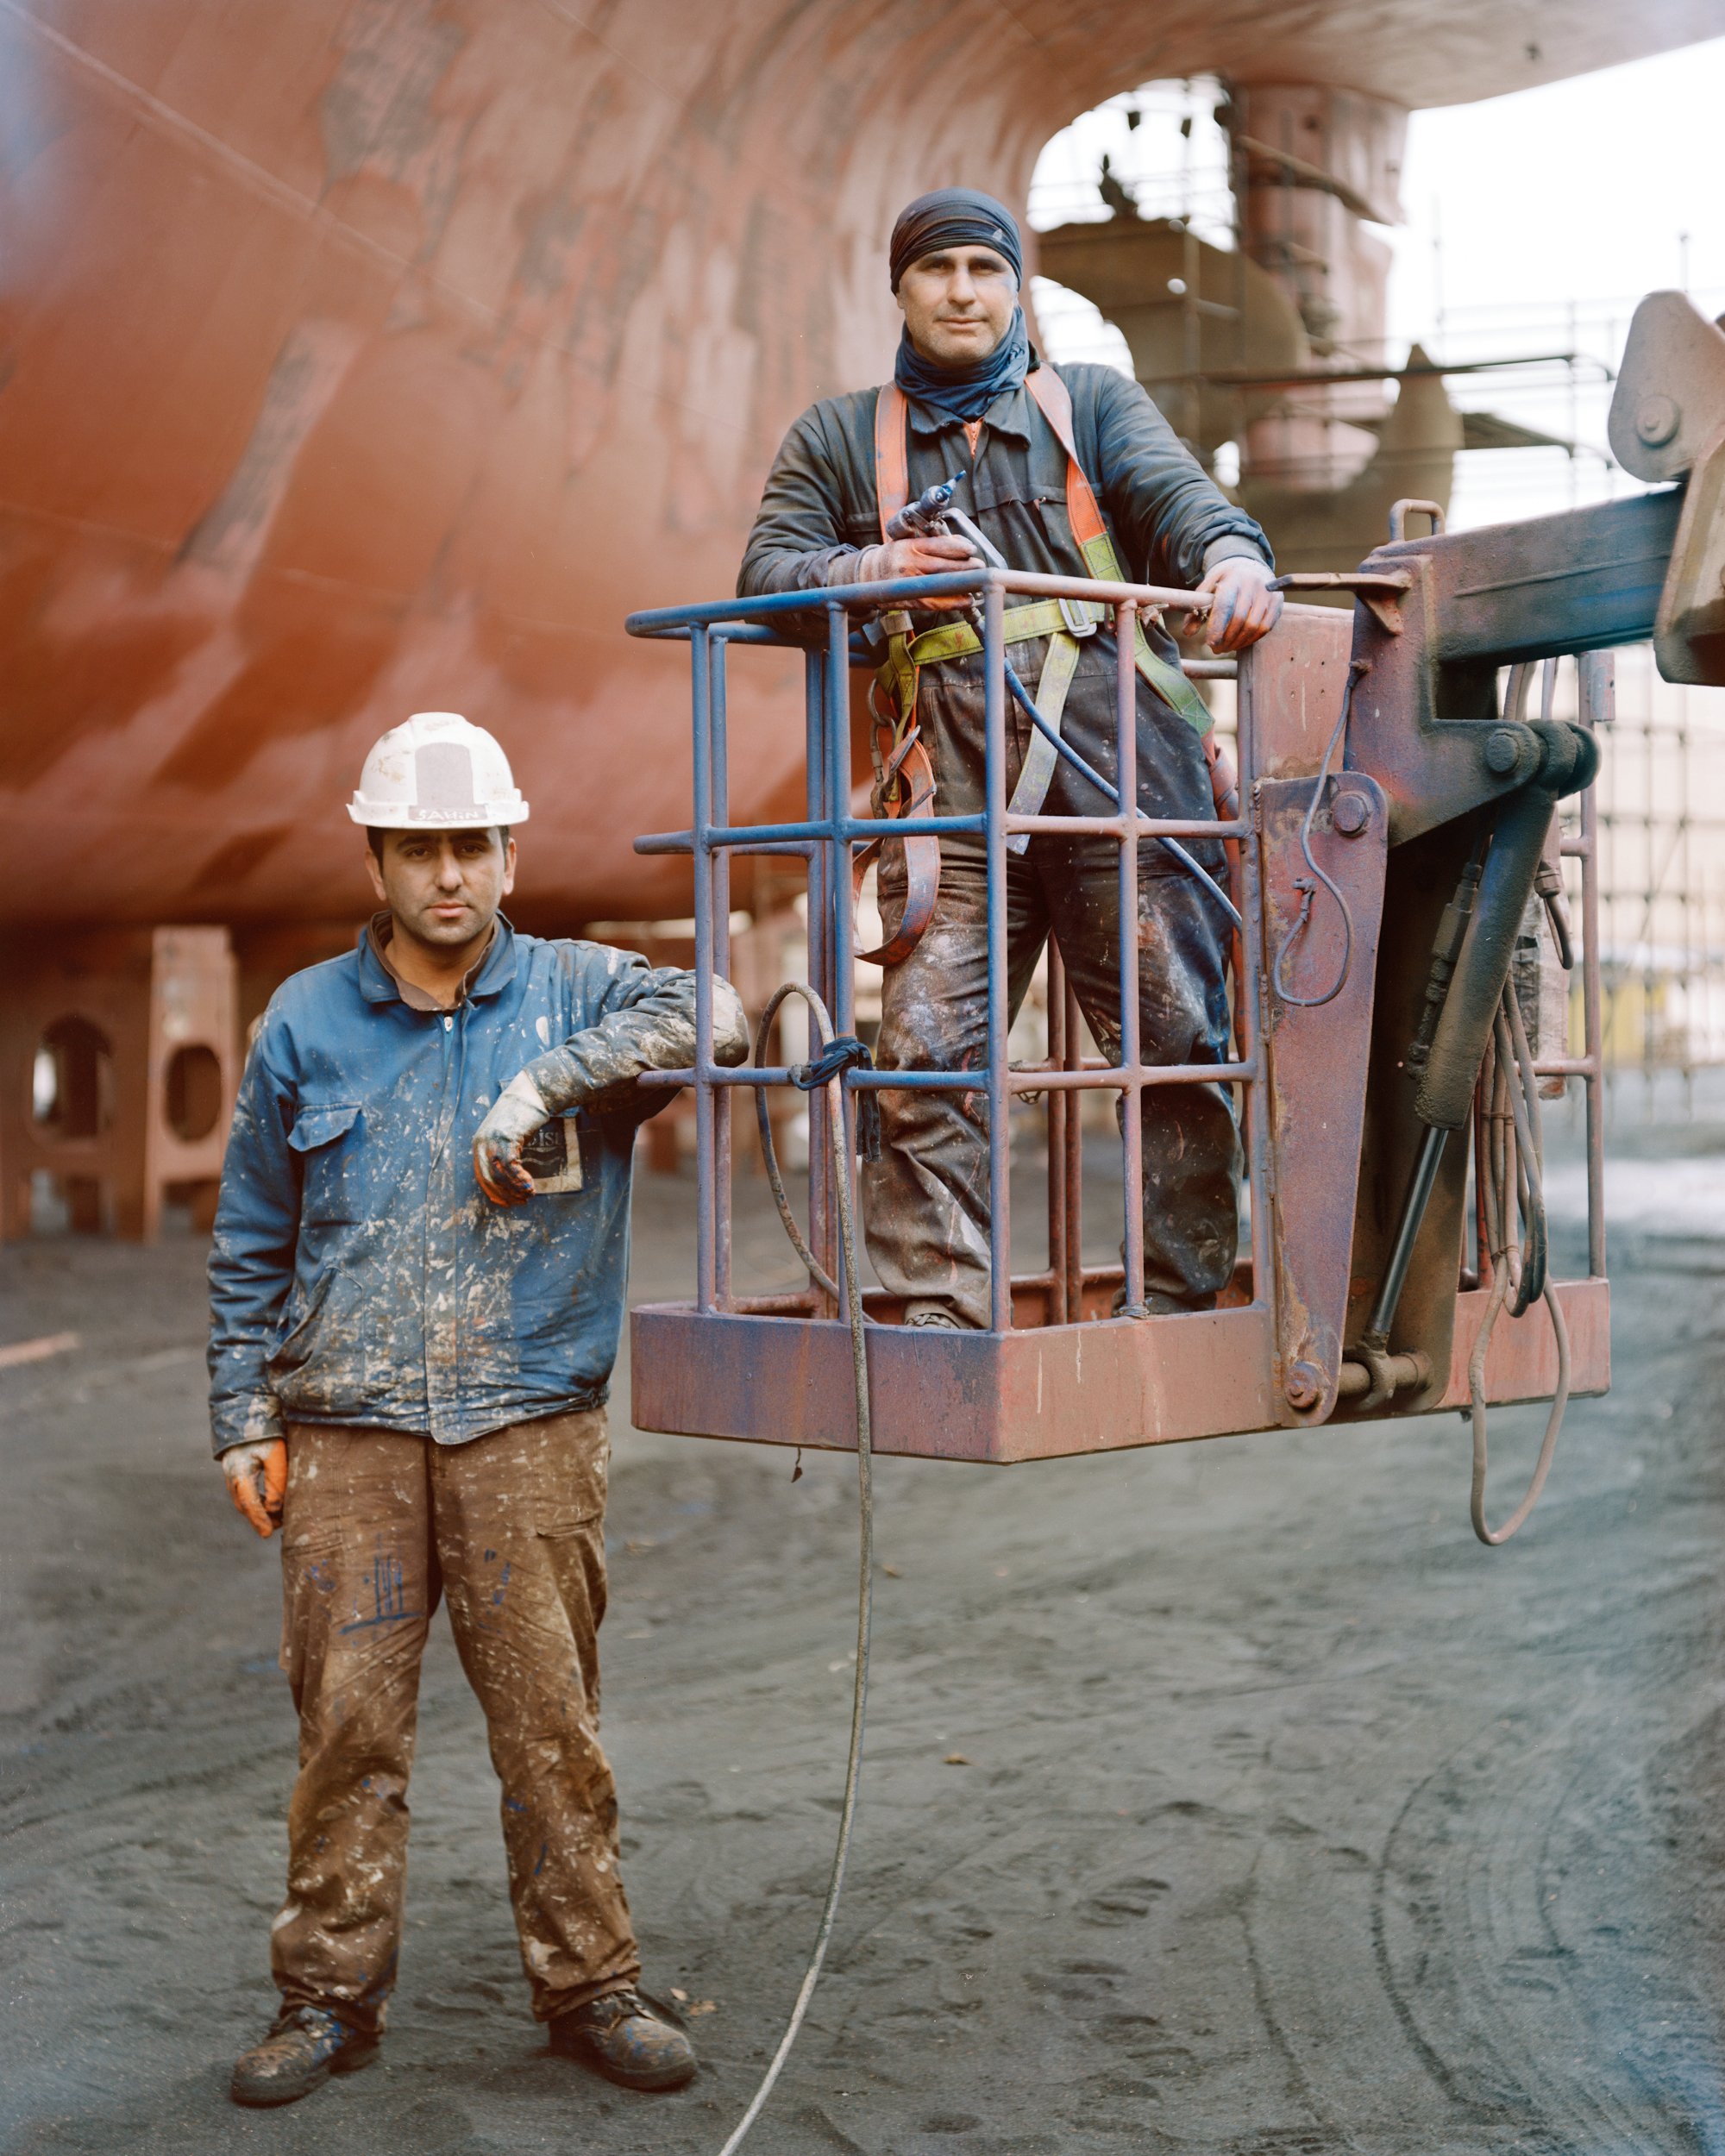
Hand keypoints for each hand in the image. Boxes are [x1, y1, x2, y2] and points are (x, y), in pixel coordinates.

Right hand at [223, 1439, 286, 1536]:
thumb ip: (276, 1482)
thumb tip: (275, 1508)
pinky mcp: (236, 1471)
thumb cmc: (265, 1434)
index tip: (268, 1534)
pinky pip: (244, 1492)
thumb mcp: (275, 1456)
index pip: (250, 1504)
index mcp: (240, 1473)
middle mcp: (232, 1476)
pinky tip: (268, 1503)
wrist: (248, 1414)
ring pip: (243, 1500)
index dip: (259, 1520)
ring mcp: (232, 1474)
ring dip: (257, 1511)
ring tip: (275, 1518)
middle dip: (258, 1519)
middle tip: (274, 1528)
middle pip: (244, 1506)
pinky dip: (255, 1501)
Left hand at [474, 1069, 551, 1204]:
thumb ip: (501, 1152)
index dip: (494, 1193)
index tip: (506, 1202)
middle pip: (489, 1179)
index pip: (481, 1176)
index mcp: (478, 1144)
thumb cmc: (520, 1115)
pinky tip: (530, 1185)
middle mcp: (482, 1144)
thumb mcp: (505, 1136)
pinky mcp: (506, 1139)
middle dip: (505, 1194)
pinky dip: (520, 1180)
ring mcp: (493, 1141)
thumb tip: (507, 1177)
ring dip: (515, 1189)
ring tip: (528, 1195)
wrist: (529, 1095)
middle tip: (520, 1202)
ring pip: (500, 1175)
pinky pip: (511, 1167)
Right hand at [856, 533, 979, 611]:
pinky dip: (953, 602)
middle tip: (980, 566)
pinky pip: (936, 603)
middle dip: (966, 567)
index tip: (972, 550)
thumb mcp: (908, 543)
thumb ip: (932, 543)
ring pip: (941, 584)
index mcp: (910, 547)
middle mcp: (909, 564)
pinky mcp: (910, 600)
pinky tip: (966, 600)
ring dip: (962, 585)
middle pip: (943, 566)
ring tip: (977, 583)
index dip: (958, 548)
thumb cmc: (894, 557)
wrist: (867, 575)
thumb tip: (960, 543)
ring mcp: (909, 584)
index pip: (938, 546)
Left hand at [1188, 555, 1281, 652]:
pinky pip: (1265, 627)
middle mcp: (1252, 584)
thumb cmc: (1224, 581)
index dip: (1217, 627)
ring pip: (1254, 626)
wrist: (1249, 566)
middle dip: (1226, 639)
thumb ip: (1197, 608)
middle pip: (1240, 619)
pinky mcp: (1277, 602)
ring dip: (1238, 642)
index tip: (1210, 643)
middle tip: (1216, 649)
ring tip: (1227, 647)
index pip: (1225, 606)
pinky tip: (1241, 642)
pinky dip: (1252, 639)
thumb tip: (1188, 633)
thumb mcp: (1208, 588)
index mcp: (1232, 579)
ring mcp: (1268, 593)